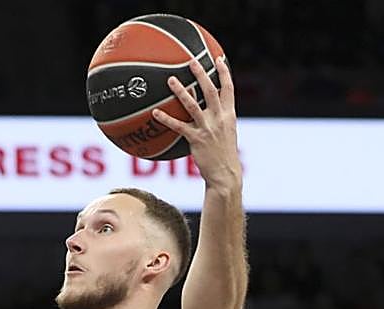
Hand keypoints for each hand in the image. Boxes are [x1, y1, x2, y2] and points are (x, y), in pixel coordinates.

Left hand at [152, 56, 240, 191]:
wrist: (225, 174)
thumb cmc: (223, 156)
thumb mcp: (226, 134)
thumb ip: (218, 121)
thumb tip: (207, 112)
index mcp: (229, 115)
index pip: (228, 89)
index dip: (224, 73)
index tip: (218, 58)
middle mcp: (219, 118)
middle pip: (210, 90)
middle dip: (201, 74)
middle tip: (191, 60)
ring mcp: (207, 128)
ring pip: (192, 105)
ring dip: (181, 91)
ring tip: (170, 79)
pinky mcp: (196, 139)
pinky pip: (178, 126)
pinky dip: (166, 118)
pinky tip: (154, 112)